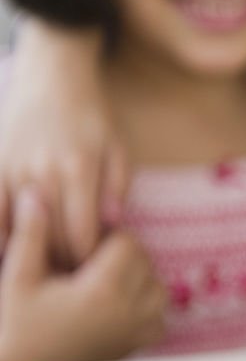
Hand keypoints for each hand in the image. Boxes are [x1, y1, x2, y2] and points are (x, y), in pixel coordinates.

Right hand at [0, 20, 130, 265]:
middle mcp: (44, 171)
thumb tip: (113, 225)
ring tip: (50, 274)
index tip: (99, 277)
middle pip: (53, 238)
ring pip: (22, 230)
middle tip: (77, 283)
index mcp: (80, 168)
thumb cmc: (92, 115)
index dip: (92, 262)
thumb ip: (117, 187)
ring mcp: (13, 168)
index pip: (85, 233)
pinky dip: (1, 237)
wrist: (51, 77)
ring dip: (36, 257)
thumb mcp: (118, 147)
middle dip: (67, 266)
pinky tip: (13, 254)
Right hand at [0, 189, 165, 360]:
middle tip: (93, 261)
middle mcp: (128, 312)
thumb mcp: (19, 278)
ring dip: (139, 278)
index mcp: (102, 291)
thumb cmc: (17, 328)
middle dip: (124, 255)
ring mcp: (137, 332)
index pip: (129, 243)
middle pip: (146, 262)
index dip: (109, 237)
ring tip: (104, 280)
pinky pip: (160, 318)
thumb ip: (32, 235)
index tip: (87, 244)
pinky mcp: (138, 348)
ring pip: (159, 287)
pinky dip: (146, 308)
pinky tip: (116, 306)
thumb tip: (35, 195)